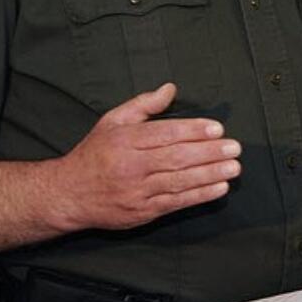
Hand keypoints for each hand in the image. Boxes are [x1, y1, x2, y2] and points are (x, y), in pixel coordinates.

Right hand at [53, 83, 240, 230]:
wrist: (67, 195)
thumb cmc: (94, 154)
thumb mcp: (112, 121)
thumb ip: (143, 105)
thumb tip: (171, 88)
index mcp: (125, 140)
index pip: (165, 133)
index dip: (194, 130)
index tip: (217, 128)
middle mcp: (131, 166)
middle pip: (176, 157)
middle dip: (209, 152)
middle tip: (234, 147)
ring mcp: (137, 191)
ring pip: (179, 181)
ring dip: (210, 174)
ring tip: (233, 167)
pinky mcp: (141, 212)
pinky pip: (175, 203)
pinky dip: (199, 196)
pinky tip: (218, 188)